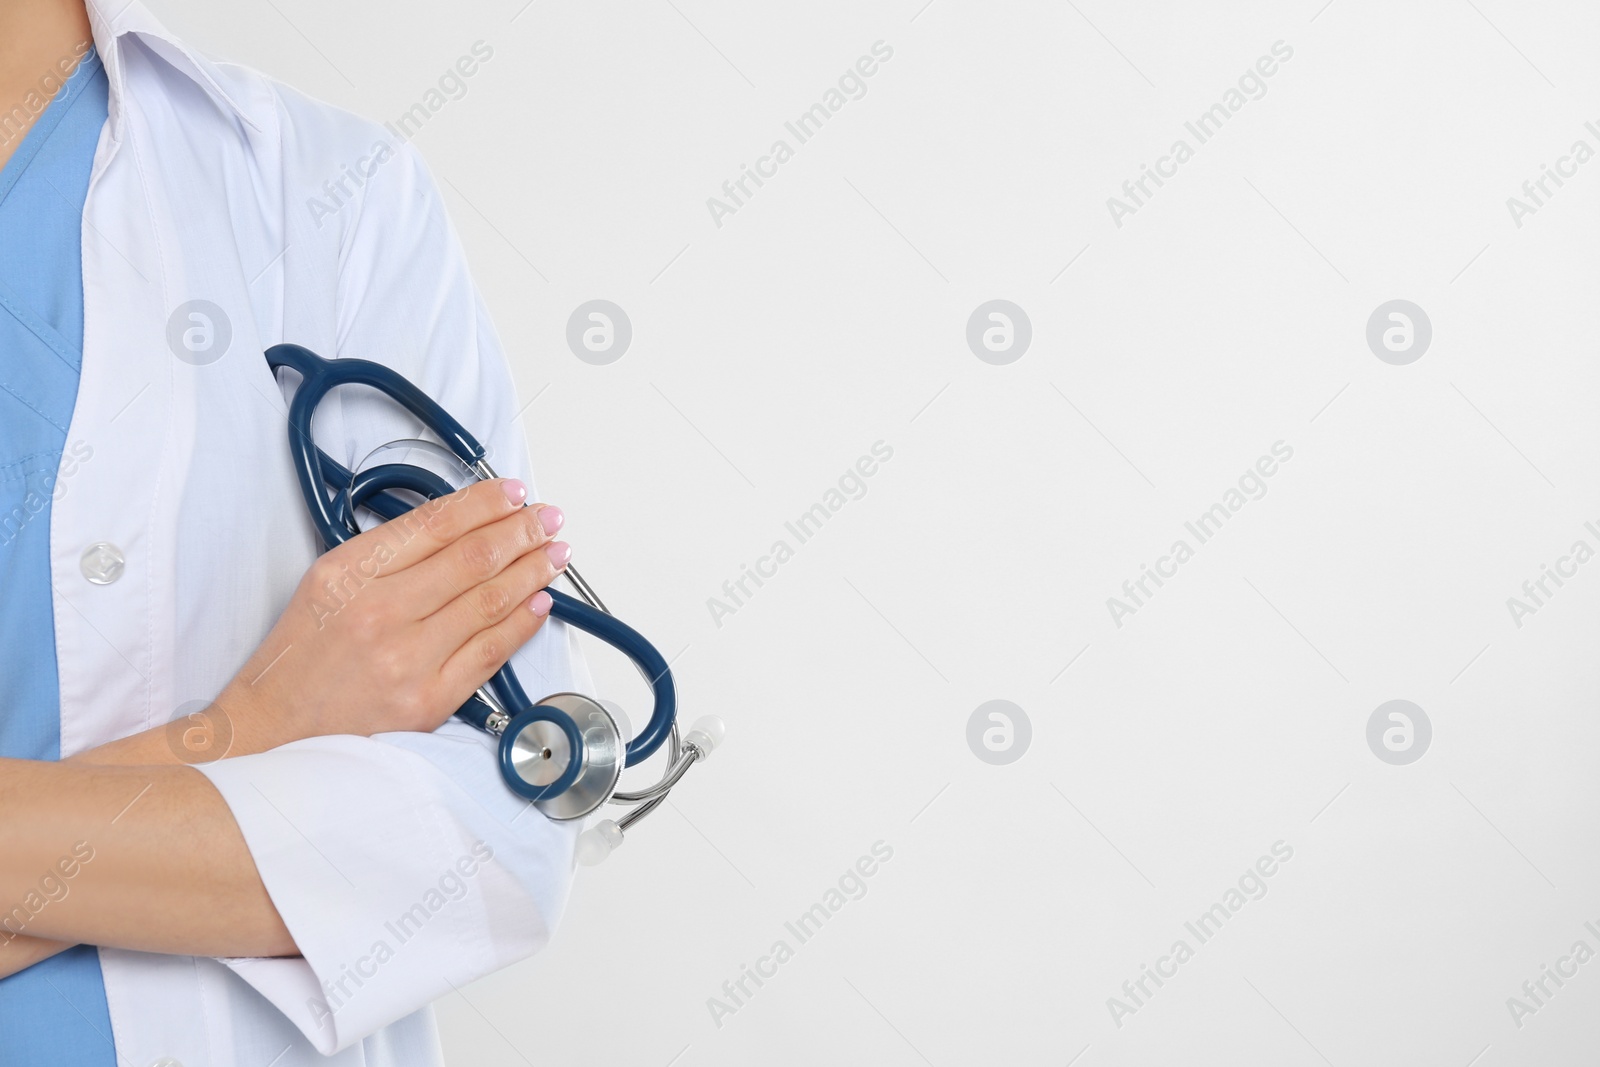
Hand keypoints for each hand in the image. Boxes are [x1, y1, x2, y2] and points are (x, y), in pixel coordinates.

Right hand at [216, 478, 568, 747]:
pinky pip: (490, 652)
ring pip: (489, 602)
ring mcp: (407, 660)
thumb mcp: (327, 583)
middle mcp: (379, 613)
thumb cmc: (301, 657)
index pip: (435, 524)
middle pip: (471, 558)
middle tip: (548, 518)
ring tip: (554, 554)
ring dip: (531, 572)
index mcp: (350, 574)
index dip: (483, 503)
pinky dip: (522, 622)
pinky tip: (539, 602)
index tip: (512, 493)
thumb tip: (459, 527)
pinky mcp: (427, 701)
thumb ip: (387, 553)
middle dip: (521, 531)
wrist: (274, 730)